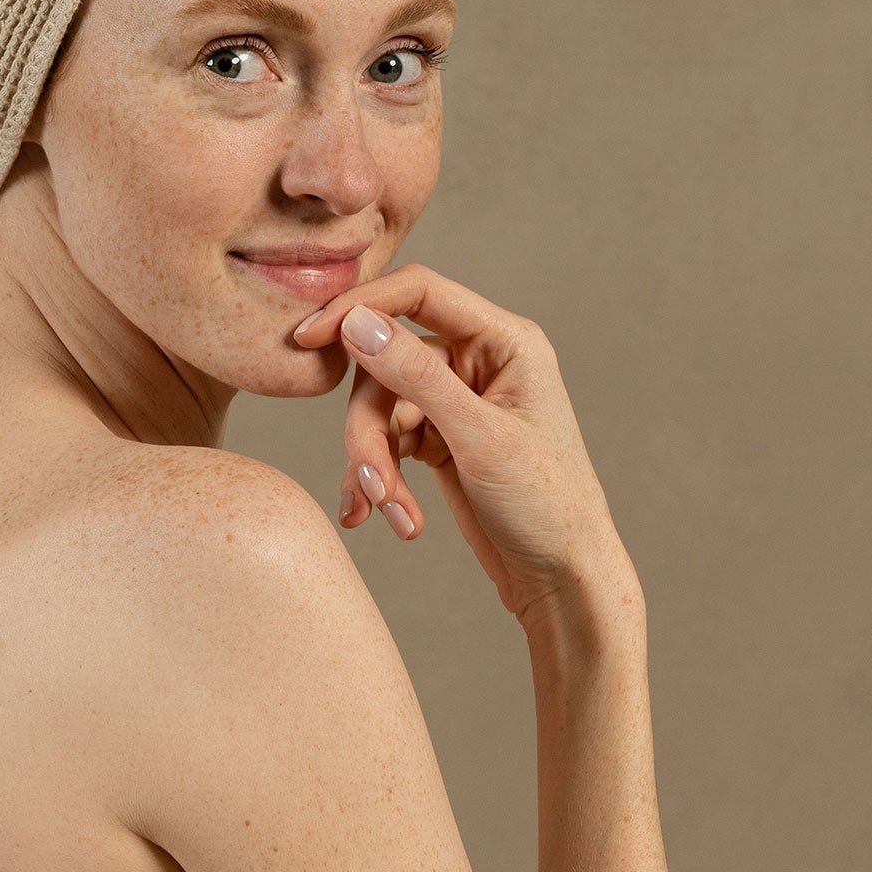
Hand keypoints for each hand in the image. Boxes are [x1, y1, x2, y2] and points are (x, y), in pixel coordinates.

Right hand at [291, 263, 637, 627]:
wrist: (562, 577)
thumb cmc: (547, 504)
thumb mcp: (480, 438)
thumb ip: (417, 376)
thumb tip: (357, 322)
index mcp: (505, 341)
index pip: (418, 294)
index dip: (359, 308)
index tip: (309, 338)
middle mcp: (479, 361)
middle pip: (386, 365)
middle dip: (369, 429)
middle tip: (370, 483)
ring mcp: (457, 402)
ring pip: (381, 409)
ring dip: (376, 464)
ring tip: (390, 512)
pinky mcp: (440, 440)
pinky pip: (388, 444)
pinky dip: (381, 479)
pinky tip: (387, 518)